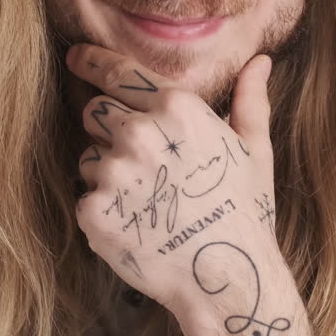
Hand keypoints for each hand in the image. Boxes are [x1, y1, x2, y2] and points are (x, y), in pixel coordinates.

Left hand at [68, 43, 280, 313]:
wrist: (228, 278)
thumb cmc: (244, 212)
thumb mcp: (255, 150)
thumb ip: (249, 100)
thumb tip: (260, 61)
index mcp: (176, 108)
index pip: (117, 71)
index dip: (92, 61)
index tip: (75, 57)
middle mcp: (140, 132)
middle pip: (94, 111)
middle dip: (108, 128)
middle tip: (140, 161)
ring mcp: (114, 172)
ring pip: (89, 156)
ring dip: (107, 171)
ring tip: (147, 200)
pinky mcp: (94, 210)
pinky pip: (85, 196)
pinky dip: (103, 209)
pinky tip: (137, 224)